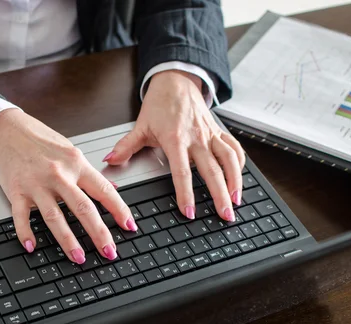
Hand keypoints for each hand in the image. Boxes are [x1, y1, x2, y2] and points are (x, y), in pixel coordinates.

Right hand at [0, 109, 136, 263]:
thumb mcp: (70, 151)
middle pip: (83, 208)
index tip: (129, 226)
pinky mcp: (17, 191)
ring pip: (55, 217)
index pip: (103, 190)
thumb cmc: (40, 140)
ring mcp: (37, 184)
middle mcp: (58, 174)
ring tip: (79, 257)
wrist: (8, 130)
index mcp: (76, 164)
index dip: (119, 210)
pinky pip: (21, 217)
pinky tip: (32, 247)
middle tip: (109, 252)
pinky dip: (26, 233)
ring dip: (68, 240)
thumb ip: (89, 173)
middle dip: (99, 233)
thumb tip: (111, 188)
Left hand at [104, 70, 245, 221]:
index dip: (186, 193)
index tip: (190, 211)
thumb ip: (126, 146)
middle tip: (225, 215)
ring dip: (236, 181)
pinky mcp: (219, 131)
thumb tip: (110, 160)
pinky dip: (240, 163)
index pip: (182, 172)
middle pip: (212, 170)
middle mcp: (197, 138)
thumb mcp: (140, 126)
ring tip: (236, 201)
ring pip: (229, 159)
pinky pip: (234, 148)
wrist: (176, 80)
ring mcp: (210, 134)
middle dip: (220, 195)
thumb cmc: (159, 104)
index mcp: (176, 139)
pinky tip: (239, 178)